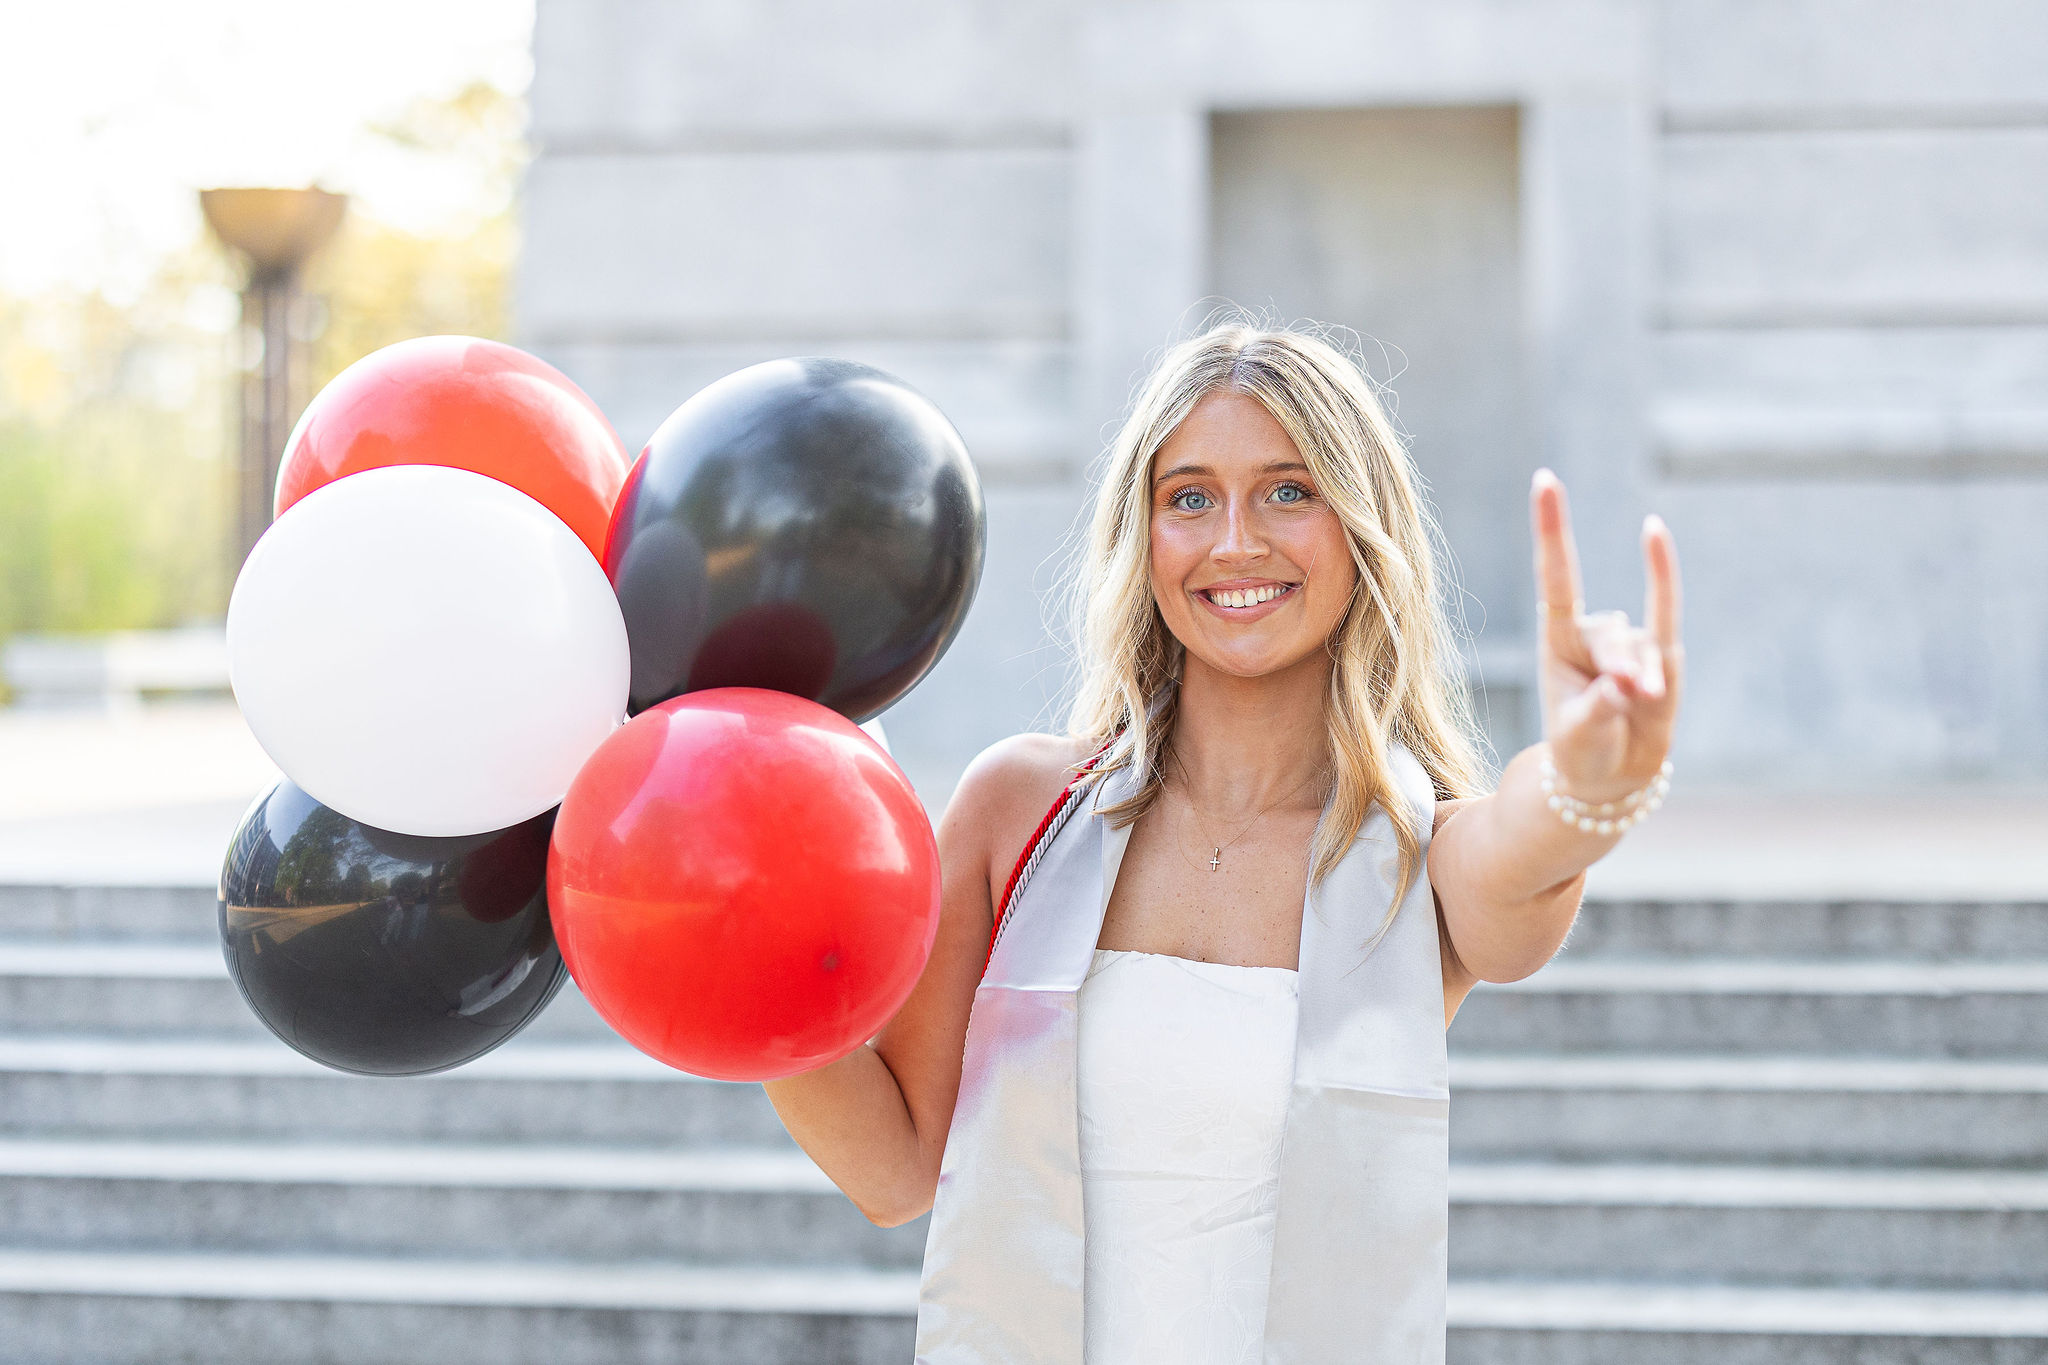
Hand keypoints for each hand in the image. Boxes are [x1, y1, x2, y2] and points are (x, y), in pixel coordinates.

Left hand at [1529, 468, 1681, 804]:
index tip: (1545, 479)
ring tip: (1636, 709)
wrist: (1609, 777)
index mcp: (1557, 644)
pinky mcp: (1662, 657)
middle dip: (1619, 671)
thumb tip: (1628, 685)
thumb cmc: (1582, 751)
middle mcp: (1590, 634)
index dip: (1551, 529)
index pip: (1555, 577)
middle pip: (1609, 636)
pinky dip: (1661, 573)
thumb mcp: (1580, 738)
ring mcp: (1628, 643)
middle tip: (1624, 701)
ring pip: (1638, 648)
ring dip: (1641, 680)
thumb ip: (1599, 710)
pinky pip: (1665, 611)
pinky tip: (1653, 529)